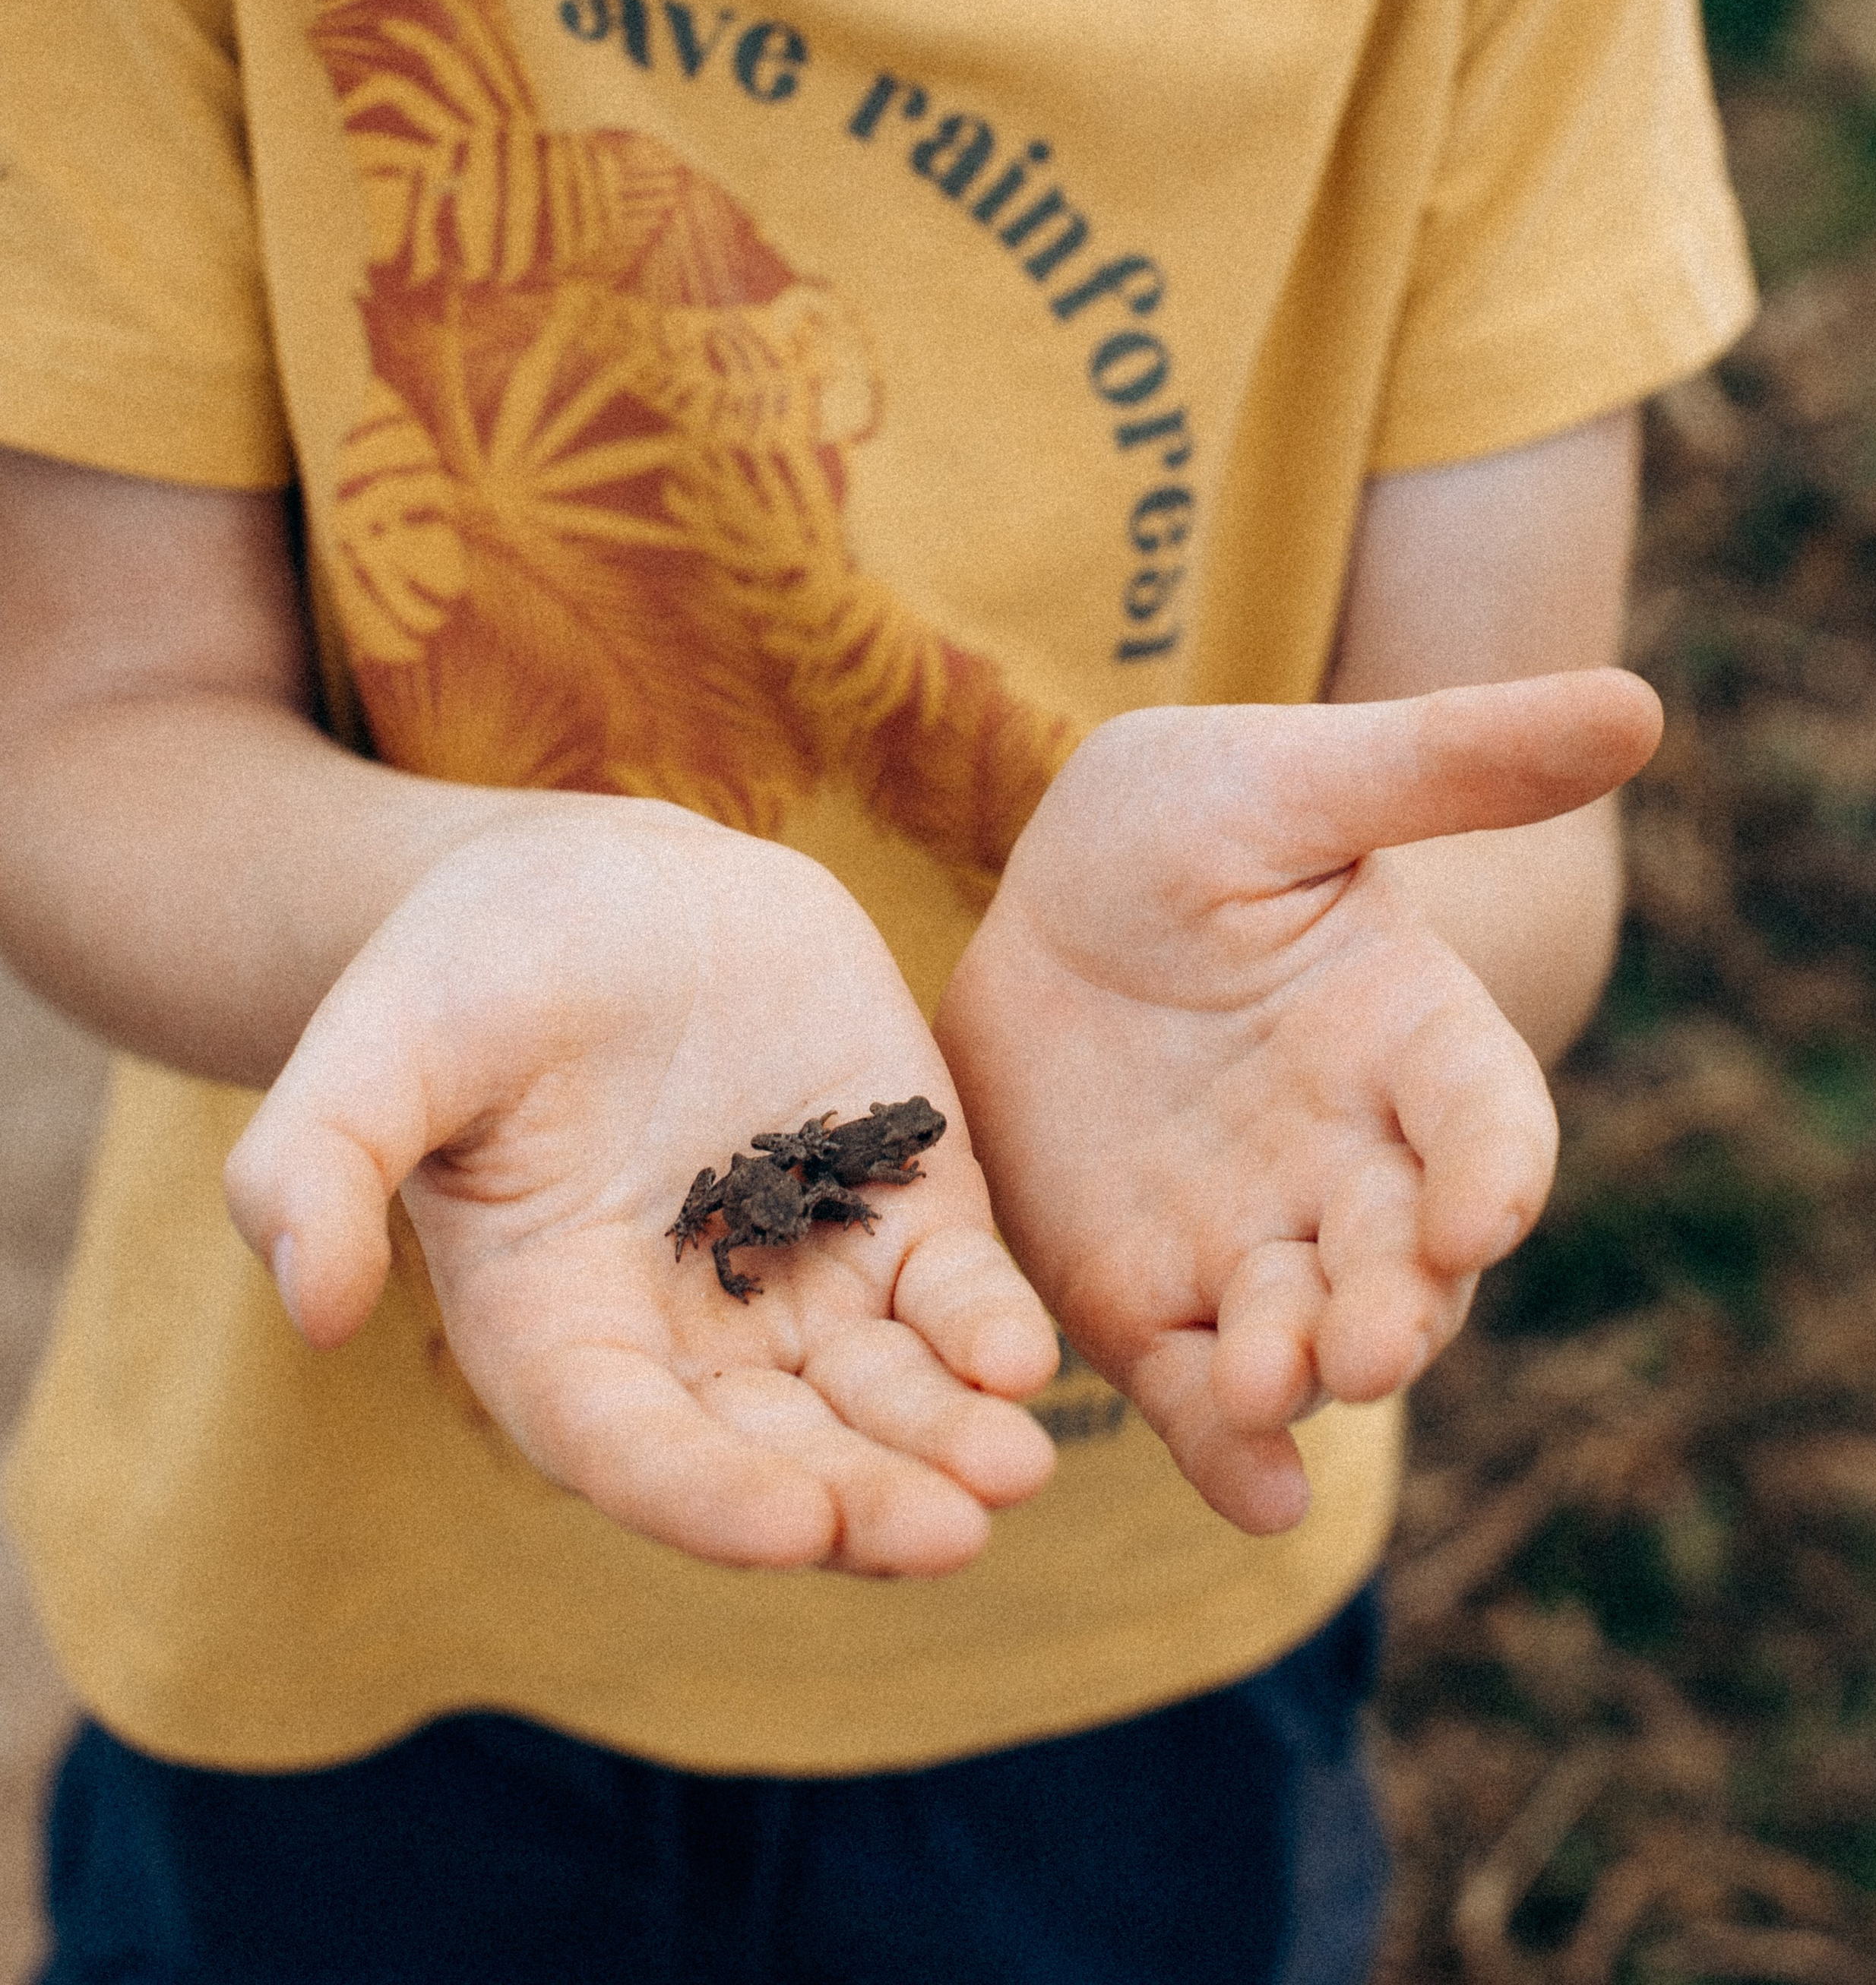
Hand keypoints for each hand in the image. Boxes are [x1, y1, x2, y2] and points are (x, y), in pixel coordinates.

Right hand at [225, 800, 1057, 1576]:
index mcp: (557, 1334)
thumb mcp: (375, 1050)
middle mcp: (688, 1336)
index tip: (793, 1529)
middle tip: (948, 1532)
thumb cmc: (458, 974)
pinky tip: (1023, 1356)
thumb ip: (319, 1164)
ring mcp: (801, 1271)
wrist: (594, 885)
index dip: (709, 1497)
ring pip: (883, 1394)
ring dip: (945, 1441)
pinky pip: (949, 1288)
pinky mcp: (893, 1198)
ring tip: (1014, 1470)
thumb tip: (310, 1301)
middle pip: (782, 1453)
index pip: (633, 1448)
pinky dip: (987, 1326)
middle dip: (862, 1500)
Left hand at [933, 670, 1661, 1533]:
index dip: (1494, 1167)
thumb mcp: (1298, 774)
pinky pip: (1195, 1386)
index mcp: (1414, 1041)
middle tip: (1370, 1339)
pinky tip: (1243, 1488)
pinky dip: (1223, 1446)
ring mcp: (1255, 1239)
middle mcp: (1357, 1162)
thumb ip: (1449, 758)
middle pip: (1412, 1260)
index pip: (1488, 1119)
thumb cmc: (1187, 818)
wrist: (1044, 902)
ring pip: (1308, 1335)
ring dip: (1304, 1374)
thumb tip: (1636, 704)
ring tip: (1273, 1391)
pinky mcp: (1149, 1295)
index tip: (1482, 1206)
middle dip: (1402, 1304)